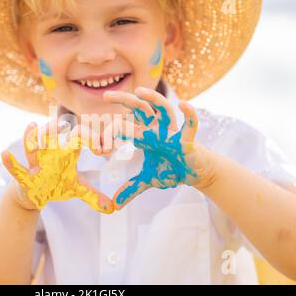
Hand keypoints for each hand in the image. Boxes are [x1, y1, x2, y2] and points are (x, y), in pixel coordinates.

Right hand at [1, 120, 114, 213]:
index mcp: (65, 154)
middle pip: (52, 135)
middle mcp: (50, 154)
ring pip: (32, 146)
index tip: (101, 150)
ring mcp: (36, 164)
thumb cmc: (56, 184)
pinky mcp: (24, 176)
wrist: (34, 194)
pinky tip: (4, 155)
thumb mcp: (75, 188)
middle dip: (55, 129)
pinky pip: (16, 168)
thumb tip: (112, 206)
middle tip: (64, 125)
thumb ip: (93, 194)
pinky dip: (10, 163)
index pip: (78, 138)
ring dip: (33, 137)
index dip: (90, 139)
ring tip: (33, 126)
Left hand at [104, 86, 214, 209]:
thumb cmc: (172, 169)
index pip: (126, 125)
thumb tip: (115, 204)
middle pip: (141, 109)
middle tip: (107, 95)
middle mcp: (158, 130)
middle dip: (125, 100)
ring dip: (153, 100)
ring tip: (139, 91)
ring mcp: (173, 133)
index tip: (100, 140)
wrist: (196, 173)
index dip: (112, 130)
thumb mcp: (148, 179)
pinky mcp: (188, 140)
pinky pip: (190, 124)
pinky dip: (189, 114)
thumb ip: (131, 188)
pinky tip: (183, 104)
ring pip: (163, 110)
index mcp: (146, 136)